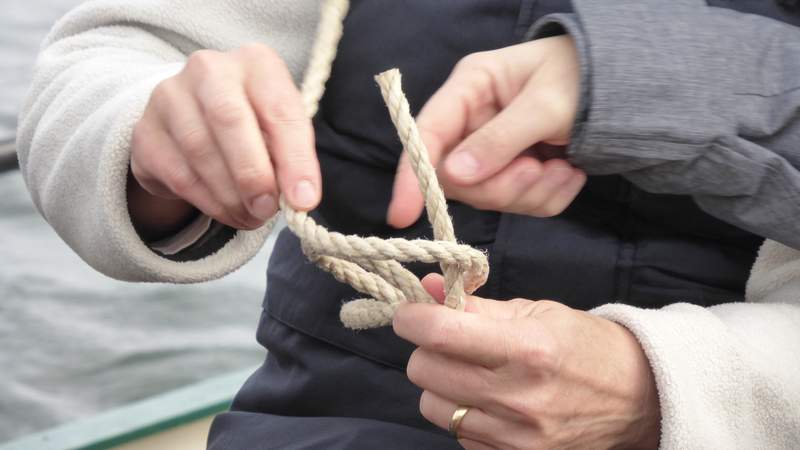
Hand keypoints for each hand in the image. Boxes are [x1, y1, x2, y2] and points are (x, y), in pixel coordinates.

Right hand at [129, 43, 319, 237]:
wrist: (193, 121)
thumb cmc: (252, 125)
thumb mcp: (280, 131)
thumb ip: (291, 158)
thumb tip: (299, 198)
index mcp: (256, 63)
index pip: (279, 109)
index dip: (295, 159)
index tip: (304, 199)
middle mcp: (209, 69)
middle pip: (229, 120)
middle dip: (253, 175)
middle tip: (268, 210)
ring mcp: (170, 96)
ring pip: (201, 152)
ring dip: (232, 196)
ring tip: (252, 217)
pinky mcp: (145, 131)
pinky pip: (179, 175)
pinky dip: (209, 202)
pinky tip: (227, 212)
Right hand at [388, 36, 585, 227]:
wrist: (626, 90)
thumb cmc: (584, 78)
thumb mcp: (546, 104)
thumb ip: (501, 139)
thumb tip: (454, 176)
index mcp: (470, 89)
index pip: (426, 134)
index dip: (412, 175)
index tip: (402, 214)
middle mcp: (472, 122)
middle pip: (457, 178)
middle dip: (500, 185)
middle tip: (538, 169)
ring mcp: (491, 151)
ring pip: (489, 197)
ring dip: (531, 192)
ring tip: (564, 166)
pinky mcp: (513, 173)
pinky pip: (519, 205)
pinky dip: (548, 196)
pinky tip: (569, 172)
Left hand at [393, 274, 660, 449]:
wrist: (638, 398)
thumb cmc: (586, 345)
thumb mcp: (536, 311)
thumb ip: (477, 304)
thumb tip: (427, 289)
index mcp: (527, 348)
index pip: (440, 334)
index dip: (412, 318)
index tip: (409, 312)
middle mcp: (518, 397)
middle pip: (425, 371)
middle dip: (426, 349)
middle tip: (447, 340)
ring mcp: (515, 436)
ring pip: (433, 406)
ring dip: (440, 384)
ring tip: (470, 372)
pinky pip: (457, 433)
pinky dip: (462, 413)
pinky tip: (489, 400)